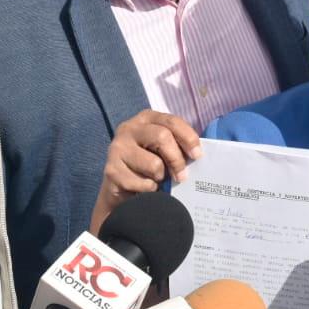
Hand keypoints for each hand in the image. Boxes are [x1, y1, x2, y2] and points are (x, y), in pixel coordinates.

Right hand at [91, 110, 199, 233]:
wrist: (119, 187)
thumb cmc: (148, 164)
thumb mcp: (162, 149)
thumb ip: (177, 144)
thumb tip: (197, 154)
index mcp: (146, 118)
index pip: (172, 121)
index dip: (188, 138)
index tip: (197, 155)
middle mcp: (129, 128)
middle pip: (162, 137)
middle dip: (177, 160)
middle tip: (182, 176)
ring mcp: (117, 148)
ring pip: (154, 164)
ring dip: (161, 178)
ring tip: (156, 179)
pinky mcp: (111, 170)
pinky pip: (143, 184)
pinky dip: (149, 190)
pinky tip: (144, 188)